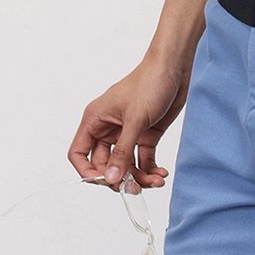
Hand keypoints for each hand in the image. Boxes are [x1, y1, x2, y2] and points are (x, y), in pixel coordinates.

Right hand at [67, 53, 188, 190]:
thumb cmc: (149, 83)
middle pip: (105, 165)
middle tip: (136, 187)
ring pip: (126, 165)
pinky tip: (161, 174)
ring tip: (156, 181)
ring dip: (140, 177)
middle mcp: (108, 129)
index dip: (88, 171)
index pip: (79, 153)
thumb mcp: (135, 120)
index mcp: (95, 121)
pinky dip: (151, 170)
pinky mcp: (145, 135)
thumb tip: (111, 179)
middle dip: (120, 178)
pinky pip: (143, 160)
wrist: (174, 67)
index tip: (107, 182)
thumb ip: (123, 152)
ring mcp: (127, 133)